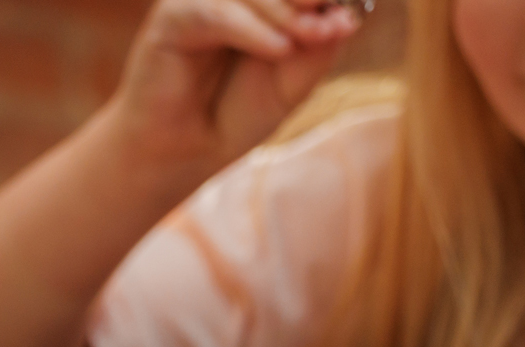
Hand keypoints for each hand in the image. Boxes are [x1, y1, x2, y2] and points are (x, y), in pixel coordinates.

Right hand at [110, 0, 362, 173]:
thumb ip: (318, 47)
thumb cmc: (235, 115)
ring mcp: (202, 0)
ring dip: (287, 11)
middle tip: (335, 22)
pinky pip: (218, 11)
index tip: (351, 13)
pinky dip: (253, 29)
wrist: (183, 152)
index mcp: (261, 1)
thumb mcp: (292, 82)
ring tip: (313, 37)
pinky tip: (280, 49)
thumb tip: (349, 17)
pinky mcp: (172, 17)